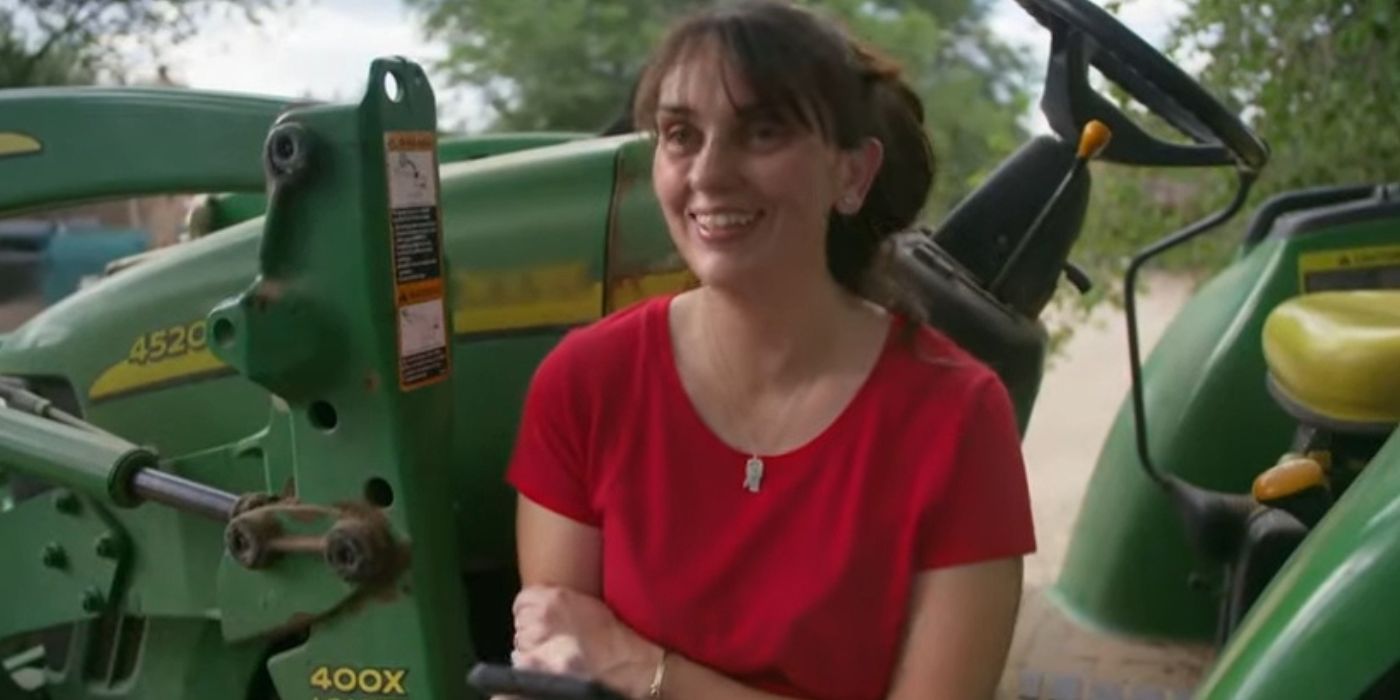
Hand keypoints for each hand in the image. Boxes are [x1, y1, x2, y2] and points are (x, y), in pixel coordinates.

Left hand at [511, 585, 662, 698]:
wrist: (625, 664)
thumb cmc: (608, 636)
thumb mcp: (583, 604)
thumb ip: (555, 601)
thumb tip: (534, 609)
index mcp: (554, 598)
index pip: (522, 602)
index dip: (531, 613)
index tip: (540, 622)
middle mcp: (542, 618)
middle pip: (521, 624)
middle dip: (533, 633)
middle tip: (554, 641)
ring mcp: (538, 644)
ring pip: (520, 646)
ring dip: (532, 651)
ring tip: (555, 655)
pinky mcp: (536, 667)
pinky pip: (521, 665)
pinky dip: (531, 668)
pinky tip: (550, 667)